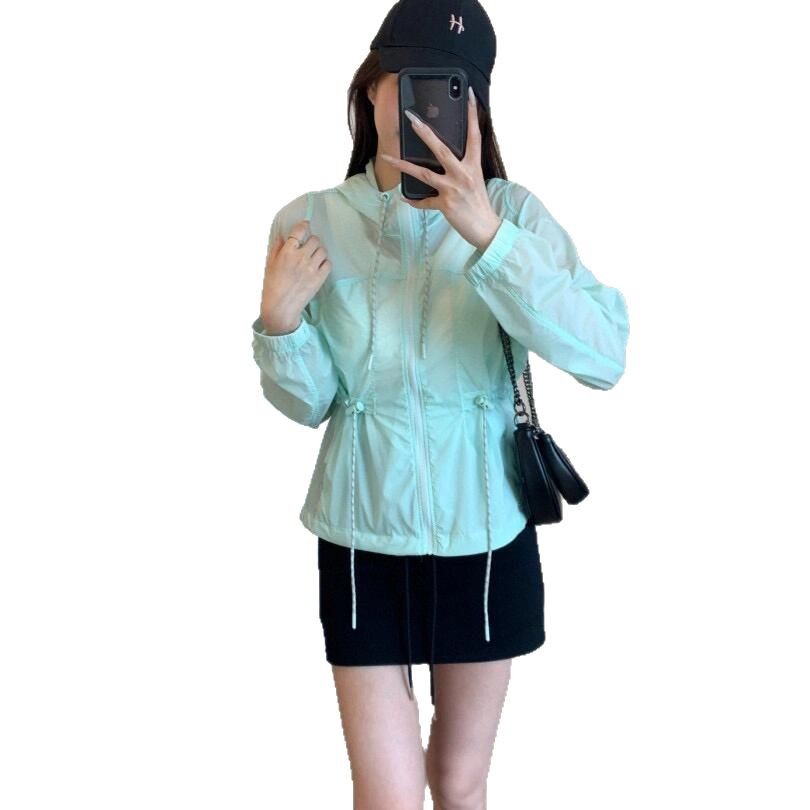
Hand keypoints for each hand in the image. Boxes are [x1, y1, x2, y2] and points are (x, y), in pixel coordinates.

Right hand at [260, 220, 331, 334]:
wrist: (281, 307)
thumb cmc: (272, 286)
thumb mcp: (269, 264)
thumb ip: (277, 248)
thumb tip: (282, 235)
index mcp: (286, 252)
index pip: (299, 232)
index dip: (304, 225)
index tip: (306, 224)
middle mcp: (300, 258)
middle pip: (315, 240)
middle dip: (312, 241)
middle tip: (309, 246)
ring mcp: (311, 268)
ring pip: (323, 250)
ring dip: (319, 251)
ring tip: (314, 256)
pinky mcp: (319, 278)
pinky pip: (328, 263)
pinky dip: (324, 263)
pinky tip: (318, 266)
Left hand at [380, 86, 501, 251]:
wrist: (485, 228)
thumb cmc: (479, 203)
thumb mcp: (475, 179)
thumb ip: (463, 166)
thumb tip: (445, 156)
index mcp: (473, 165)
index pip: (474, 134)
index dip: (471, 114)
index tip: (468, 94)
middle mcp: (463, 174)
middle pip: (441, 149)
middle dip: (425, 133)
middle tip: (412, 119)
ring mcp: (453, 189)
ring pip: (424, 173)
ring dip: (404, 166)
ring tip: (389, 158)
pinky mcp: (445, 204)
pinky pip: (425, 201)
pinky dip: (415, 200)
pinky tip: (405, 197)